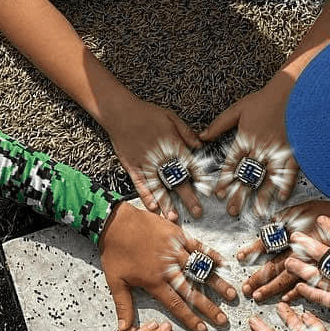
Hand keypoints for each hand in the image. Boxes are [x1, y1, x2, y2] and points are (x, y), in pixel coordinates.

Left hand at [98, 203, 235, 330]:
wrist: (115, 222)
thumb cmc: (114, 252)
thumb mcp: (115, 281)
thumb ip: (124, 305)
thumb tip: (125, 328)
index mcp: (155, 282)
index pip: (177, 304)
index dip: (190, 317)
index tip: (203, 328)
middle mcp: (169, 269)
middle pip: (193, 291)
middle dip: (210, 307)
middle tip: (223, 319)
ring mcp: (175, 251)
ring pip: (200, 270)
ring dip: (217, 283)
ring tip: (232, 295)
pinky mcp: (178, 235)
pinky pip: (198, 247)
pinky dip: (211, 255)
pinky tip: (224, 264)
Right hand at [105, 98, 201, 219]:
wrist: (120, 113)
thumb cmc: (146, 113)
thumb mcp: (171, 117)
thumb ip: (186, 132)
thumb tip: (200, 144)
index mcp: (172, 145)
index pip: (190, 165)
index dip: (200, 179)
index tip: (209, 192)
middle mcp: (160, 158)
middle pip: (177, 181)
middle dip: (188, 198)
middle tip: (197, 212)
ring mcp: (145, 164)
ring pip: (159, 187)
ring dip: (167, 203)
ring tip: (174, 217)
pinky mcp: (132, 167)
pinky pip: (140, 184)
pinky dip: (146, 195)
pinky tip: (152, 207)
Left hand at [199, 78, 298, 213]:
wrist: (292, 92)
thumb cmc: (264, 100)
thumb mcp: (238, 109)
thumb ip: (219, 124)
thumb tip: (201, 136)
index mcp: (245, 138)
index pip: (232, 164)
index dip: (225, 180)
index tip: (219, 194)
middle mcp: (260, 148)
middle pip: (248, 176)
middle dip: (240, 195)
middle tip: (233, 211)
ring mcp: (278, 151)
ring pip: (268, 178)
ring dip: (262, 196)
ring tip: (257, 211)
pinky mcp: (293, 151)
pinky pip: (290, 171)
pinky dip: (286, 184)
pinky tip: (281, 197)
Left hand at [236, 200, 329, 297]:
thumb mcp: (304, 208)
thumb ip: (286, 216)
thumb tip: (273, 220)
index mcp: (290, 235)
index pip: (266, 244)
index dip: (252, 250)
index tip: (240, 257)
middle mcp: (296, 252)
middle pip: (272, 267)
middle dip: (258, 278)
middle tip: (245, 288)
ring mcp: (308, 263)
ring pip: (285, 279)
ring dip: (270, 289)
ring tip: (257, 297)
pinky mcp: (320, 271)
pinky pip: (305, 285)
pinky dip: (294, 292)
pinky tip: (285, 299)